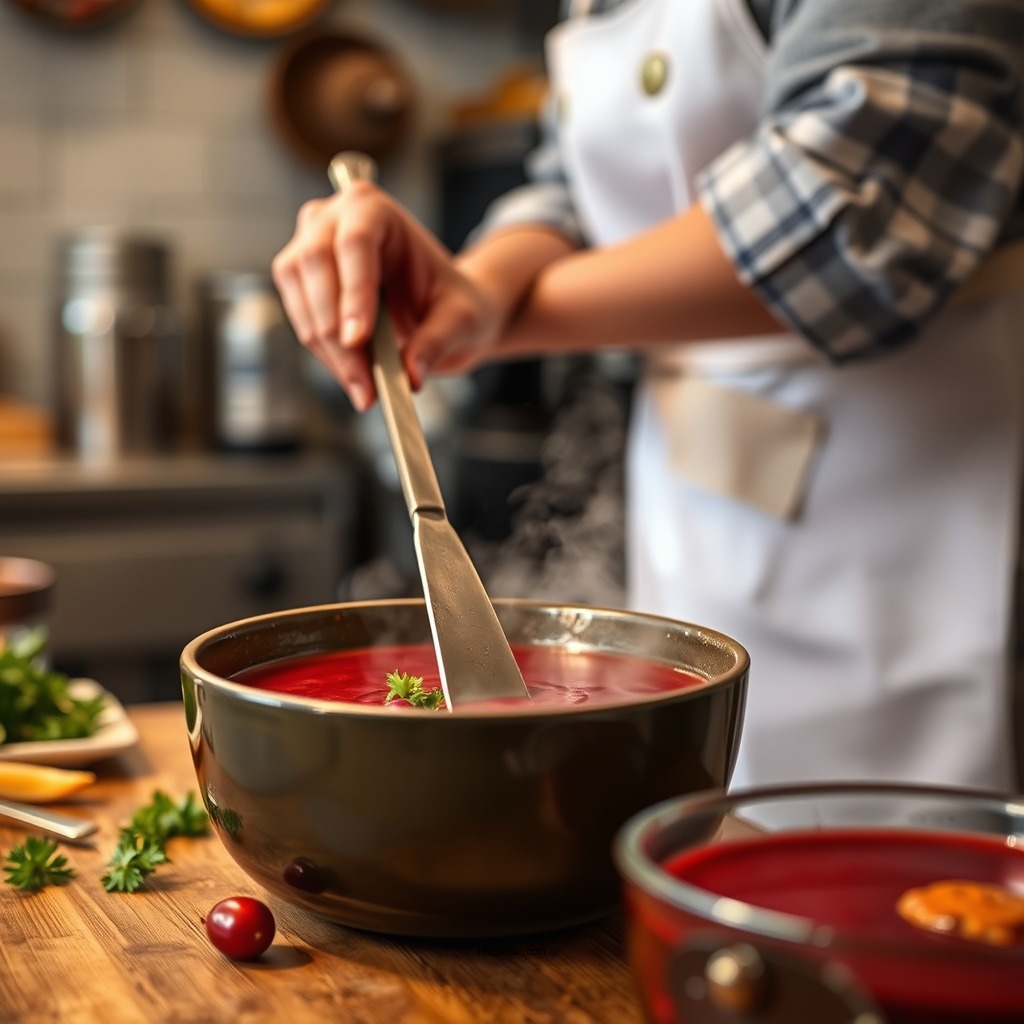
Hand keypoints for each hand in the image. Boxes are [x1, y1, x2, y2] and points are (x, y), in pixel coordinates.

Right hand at [271, 182, 502, 411]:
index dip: (353, 292)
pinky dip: (328, 359)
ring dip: (331, 354)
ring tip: (365, 390)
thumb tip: (411, 374)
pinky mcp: (299, 287)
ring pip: (302, 301)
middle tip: (364, 382)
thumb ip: (438, 341)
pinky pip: (303, 324)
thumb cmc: (451, 301)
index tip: (358, 339)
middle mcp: (332, 220)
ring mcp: (307, 250)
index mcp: (374, 209)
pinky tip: (356, 380)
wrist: (439, 309)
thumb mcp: (462, 319)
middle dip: (336, 333)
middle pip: (316, 268)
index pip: (355, 243)